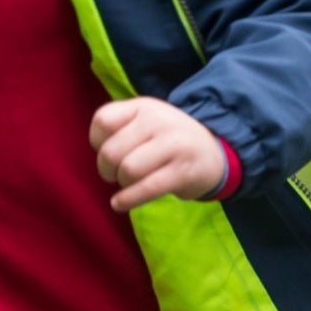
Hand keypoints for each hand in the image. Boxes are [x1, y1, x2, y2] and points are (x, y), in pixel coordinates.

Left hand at [88, 97, 232, 212]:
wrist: (214, 154)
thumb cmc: (169, 140)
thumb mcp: (146, 122)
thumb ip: (120, 128)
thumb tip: (98, 152)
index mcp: (144, 107)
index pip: (103, 120)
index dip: (96, 141)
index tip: (108, 151)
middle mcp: (158, 120)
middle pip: (111, 151)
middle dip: (106, 169)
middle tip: (116, 174)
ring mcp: (174, 144)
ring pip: (127, 170)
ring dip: (122, 183)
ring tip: (128, 184)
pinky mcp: (184, 171)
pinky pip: (146, 188)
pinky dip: (128, 200)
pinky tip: (120, 204)